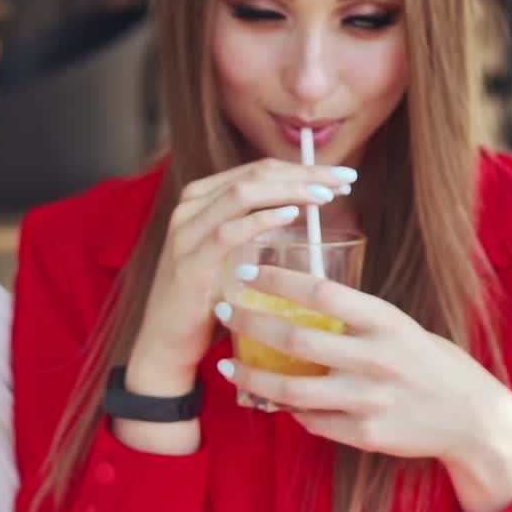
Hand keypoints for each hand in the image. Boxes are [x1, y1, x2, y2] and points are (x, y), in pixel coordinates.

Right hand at [128, 159, 357, 392]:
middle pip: (255, 174)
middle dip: (305, 173)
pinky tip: (291, 215)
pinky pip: (228, 233)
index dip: (303, 168)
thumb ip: (260, 229)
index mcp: (203, 198)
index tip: (341, 176)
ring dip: (290, 191)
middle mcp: (190, 207)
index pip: (259, 169)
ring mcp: (186, 233)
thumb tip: (310, 209)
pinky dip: (261, 220)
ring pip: (242, 194)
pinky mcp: (188, 264)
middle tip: (345, 179)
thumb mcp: (236, 254)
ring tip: (327, 195)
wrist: (167, 342)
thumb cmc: (208, 297)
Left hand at [215, 265, 511, 511]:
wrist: (472, 417)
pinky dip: (288, 410)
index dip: (277, 280)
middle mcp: (376, 358)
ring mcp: (370, 400)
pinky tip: (271, 399)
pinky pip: (312, 421)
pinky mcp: (365, 436)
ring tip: (228, 367)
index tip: (246, 270)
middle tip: (223, 311)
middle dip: (251, 323)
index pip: (320, 291)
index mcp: (385, 321)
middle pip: (296, 339)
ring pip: (293, 390)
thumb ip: (355, 318)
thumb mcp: (399, 327)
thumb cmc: (428, 361)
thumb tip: (298, 298)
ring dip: (252, 378)